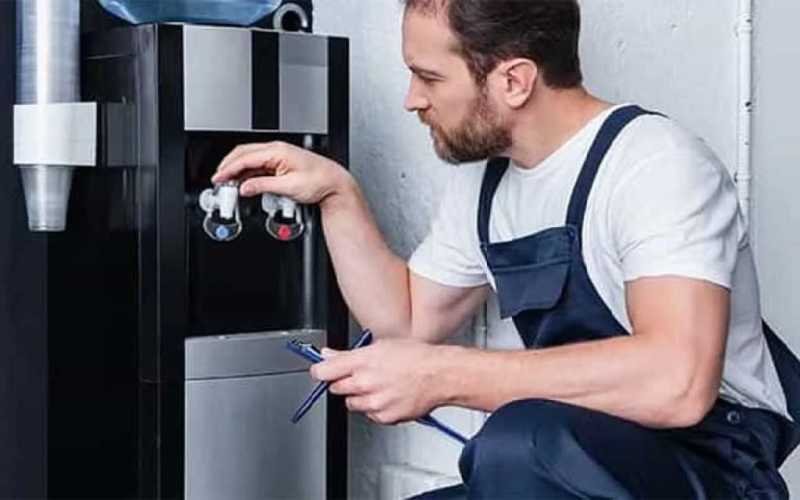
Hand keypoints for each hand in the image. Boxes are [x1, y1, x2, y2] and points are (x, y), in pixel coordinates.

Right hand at [211, 141, 353, 206]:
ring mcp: (278, 155)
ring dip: (237, 170)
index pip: (245, 158)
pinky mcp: (281, 163)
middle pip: (244, 154)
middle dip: (228, 166)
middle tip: (218, 179)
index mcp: (277, 151)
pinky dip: (248, 173)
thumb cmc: (319, 181)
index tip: (218, 178)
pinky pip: (259, 165)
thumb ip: (263, 186)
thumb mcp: (289, 188)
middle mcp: (277, 150)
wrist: (334, 184)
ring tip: (228, 182)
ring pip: (250, 159)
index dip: (228, 168)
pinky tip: (243, 182)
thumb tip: (245, 188)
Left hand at [311, 339, 448, 424]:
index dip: (320, 371)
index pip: (324, 371)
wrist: (440, 375)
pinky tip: (388, 396)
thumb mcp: (381, 345)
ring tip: (378, 386)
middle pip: (336, 388)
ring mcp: (374, 402)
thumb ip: (350, 353)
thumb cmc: (416, 356)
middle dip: (343, 382)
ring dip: (359, 396)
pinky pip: (370, 415)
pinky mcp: (385, 416)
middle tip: (358, 376)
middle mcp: (365, 382)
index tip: (321, 371)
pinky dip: (375, 408)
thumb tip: (328, 354)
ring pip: (352, 403)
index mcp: (362, 361)